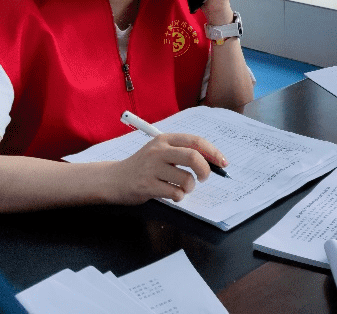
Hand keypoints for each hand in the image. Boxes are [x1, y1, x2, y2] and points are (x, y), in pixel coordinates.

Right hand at [104, 133, 227, 204]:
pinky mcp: (146, 186)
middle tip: (204, 178)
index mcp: (165, 139)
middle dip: (205, 170)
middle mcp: (158, 151)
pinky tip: (172, 195)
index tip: (222, 162)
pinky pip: (175, 193)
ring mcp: (151, 168)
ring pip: (186, 178)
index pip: (196, 141)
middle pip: (193, 157)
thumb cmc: (143, 166)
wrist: (114, 179)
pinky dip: (179, 196)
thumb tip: (212, 161)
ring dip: (190, 187)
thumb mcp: (160, 151)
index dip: (213, 152)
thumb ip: (182, 152)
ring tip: (182, 188)